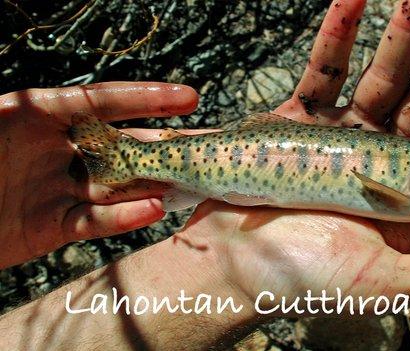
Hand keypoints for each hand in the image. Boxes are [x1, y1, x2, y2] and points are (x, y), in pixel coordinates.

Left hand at [0, 82, 197, 267]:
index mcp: (43, 116)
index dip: (146, 99)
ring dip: (155, 185)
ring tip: (192, 182)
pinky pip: (95, 222)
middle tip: (208, 147)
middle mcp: (59, 152)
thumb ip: (27, 105)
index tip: (189, 99)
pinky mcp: (55, 226)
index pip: (103, 103)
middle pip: (124, 146)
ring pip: (118, 186)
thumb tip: (59, 96)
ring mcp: (60, 189)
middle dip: (167, 145)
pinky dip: (124, 218)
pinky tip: (153, 211)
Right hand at [174, 0, 409, 309]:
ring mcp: (342, 137)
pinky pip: (322, 73)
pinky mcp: (299, 123)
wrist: (232, 268)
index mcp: (409, 200)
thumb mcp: (383, 282)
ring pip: (383, 75)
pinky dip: (336, 35)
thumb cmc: (305, 282)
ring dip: (407, 30)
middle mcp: (382, 162)